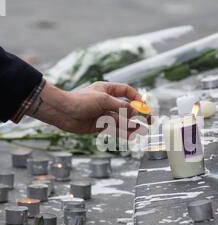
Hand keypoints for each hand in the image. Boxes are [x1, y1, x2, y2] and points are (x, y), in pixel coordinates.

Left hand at [27, 81, 142, 135]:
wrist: (63, 112)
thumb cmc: (80, 101)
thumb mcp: (104, 100)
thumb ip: (121, 106)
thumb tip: (135, 112)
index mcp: (107, 90)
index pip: (127, 91)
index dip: (137, 98)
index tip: (145, 105)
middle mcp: (107, 101)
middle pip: (126, 108)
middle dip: (137, 115)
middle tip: (148, 121)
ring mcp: (103, 114)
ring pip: (121, 120)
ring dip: (131, 125)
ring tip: (141, 130)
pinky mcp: (99, 125)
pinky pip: (114, 129)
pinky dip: (122, 132)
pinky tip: (130, 135)